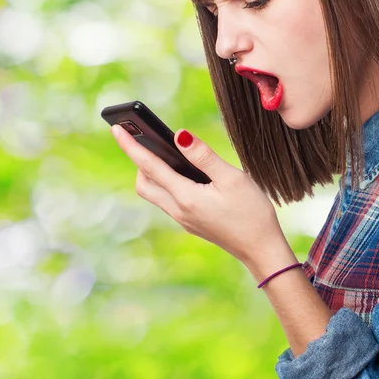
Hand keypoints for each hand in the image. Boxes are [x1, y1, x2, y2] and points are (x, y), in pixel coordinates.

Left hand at [110, 125, 295, 273]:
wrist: (262, 250)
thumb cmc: (252, 213)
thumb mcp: (232, 179)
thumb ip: (204, 156)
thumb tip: (179, 136)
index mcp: (186, 198)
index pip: (150, 166)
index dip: (131, 146)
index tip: (116, 128)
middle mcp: (179, 211)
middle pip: (144, 184)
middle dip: (138, 161)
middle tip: (140, 138)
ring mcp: (184, 219)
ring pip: (155, 194)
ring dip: (151, 173)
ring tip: (161, 152)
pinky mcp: (191, 223)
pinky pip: (169, 200)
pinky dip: (166, 183)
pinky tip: (182, 174)